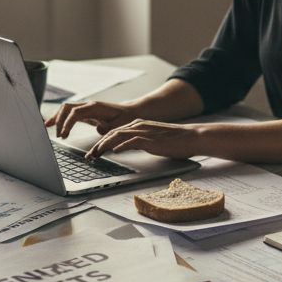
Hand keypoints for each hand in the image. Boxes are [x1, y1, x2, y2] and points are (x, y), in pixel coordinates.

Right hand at [45, 100, 138, 137]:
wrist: (131, 112)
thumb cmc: (125, 119)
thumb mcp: (118, 126)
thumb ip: (107, 129)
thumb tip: (98, 131)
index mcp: (95, 108)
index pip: (75, 112)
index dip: (67, 123)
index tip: (63, 135)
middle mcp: (89, 105)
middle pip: (67, 108)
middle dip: (58, 120)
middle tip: (56, 135)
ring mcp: (86, 108)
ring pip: (66, 109)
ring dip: (56, 117)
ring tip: (47, 128)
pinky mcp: (85, 112)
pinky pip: (69, 113)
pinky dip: (61, 118)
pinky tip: (54, 125)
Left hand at [85, 120, 202, 159]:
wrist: (192, 137)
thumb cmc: (175, 141)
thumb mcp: (152, 140)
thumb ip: (138, 142)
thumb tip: (124, 148)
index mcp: (138, 124)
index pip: (114, 132)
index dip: (102, 142)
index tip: (94, 152)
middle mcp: (138, 125)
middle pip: (112, 133)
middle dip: (98, 145)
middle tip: (89, 156)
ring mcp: (144, 131)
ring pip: (117, 136)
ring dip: (104, 146)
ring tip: (96, 155)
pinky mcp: (150, 139)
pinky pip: (131, 141)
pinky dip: (121, 146)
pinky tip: (114, 152)